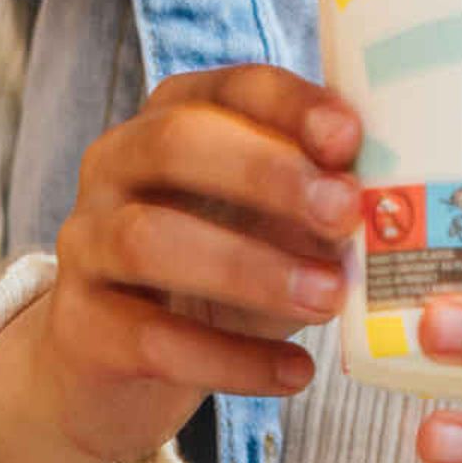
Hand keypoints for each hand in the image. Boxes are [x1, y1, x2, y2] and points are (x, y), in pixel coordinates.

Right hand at [18, 62, 364, 462]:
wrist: (111, 370)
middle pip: (176, 142)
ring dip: (249, 268)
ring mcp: (87, 243)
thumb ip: (314, 208)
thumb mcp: (269, 230)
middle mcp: (116, 165)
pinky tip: (295, 373)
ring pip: (150, 238)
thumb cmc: (212, 278)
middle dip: (266, 173)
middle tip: (343, 213)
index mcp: (172, 120)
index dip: (290, 107)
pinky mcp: (79, 326)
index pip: (230, 88)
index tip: (350, 138)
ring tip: (328, 300)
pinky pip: (150, 337)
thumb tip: (382, 206)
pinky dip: (231, 360)